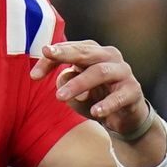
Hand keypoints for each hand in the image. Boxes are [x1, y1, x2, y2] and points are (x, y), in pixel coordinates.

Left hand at [29, 40, 148, 134]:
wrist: (124, 116)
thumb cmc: (94, 96)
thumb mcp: (73, 89)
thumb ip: (64, 81)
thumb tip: (63, 79)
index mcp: (92, 52)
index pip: (69, 50)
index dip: (50, 59)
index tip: (33, 75)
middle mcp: (109, 56)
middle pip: (86, 51)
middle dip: (65, 53)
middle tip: (48, 54)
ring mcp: (123, 72)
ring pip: (100, 71)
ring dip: (79, 83)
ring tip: (60, 97)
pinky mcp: (133, 91)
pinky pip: (120, 96)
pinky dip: (107, 104)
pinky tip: (95, 112)